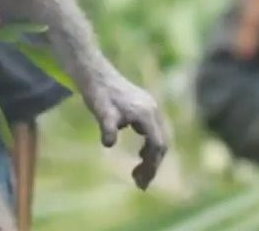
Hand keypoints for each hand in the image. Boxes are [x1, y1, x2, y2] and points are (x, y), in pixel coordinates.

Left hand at [82, 74, 168, 189]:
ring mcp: (151, 108)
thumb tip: (108, 144)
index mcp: (146, 113)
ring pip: (159, 139)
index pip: (157, 144)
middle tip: (139, 184)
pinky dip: (149, 147)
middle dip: (153, 165)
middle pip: (162, 144)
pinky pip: (154, 132)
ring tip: (137, 175)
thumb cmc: (98, 93)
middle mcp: (153, 110)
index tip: (139, 181)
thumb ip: (107, 127)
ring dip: (151, 158)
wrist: (95, 73)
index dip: (151, 165)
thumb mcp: (100, 111)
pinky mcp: (145, 108)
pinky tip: (139, 156)